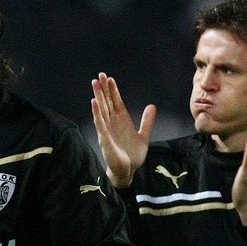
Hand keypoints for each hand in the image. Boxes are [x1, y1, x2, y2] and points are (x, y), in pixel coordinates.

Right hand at [90, 72, 155, 187]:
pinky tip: (94, 103)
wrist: (128, 170)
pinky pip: (100, 123)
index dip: (113, 90)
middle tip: (100, 75)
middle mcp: (113, 123)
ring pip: (102, 109)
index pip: (116, 102)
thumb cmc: (133, 155)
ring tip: (95, 84)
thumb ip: (147, 121)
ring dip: (98, 96)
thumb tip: (152, 106)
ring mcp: (108, 130)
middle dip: (104, 89)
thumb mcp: (143, 135)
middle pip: (107, 102)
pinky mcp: (105, 138)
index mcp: (122, 120)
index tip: (110, 78)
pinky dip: (97, 113)